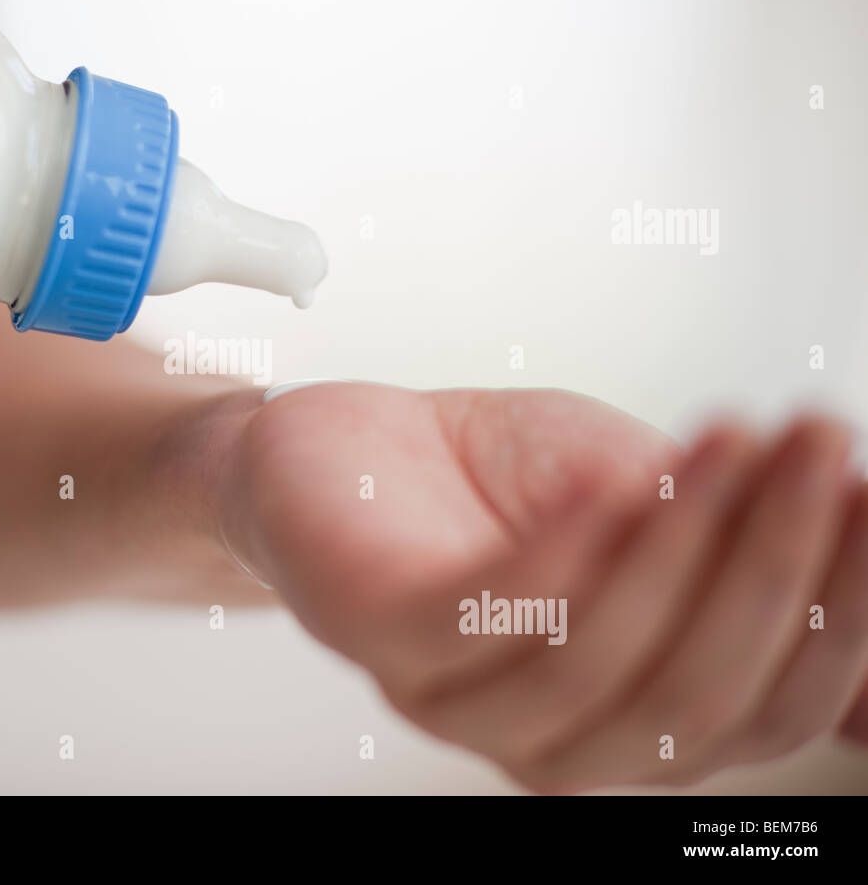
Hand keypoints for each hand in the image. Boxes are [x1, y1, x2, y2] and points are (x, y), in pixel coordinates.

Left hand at [218, 382, 867, 791]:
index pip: (764, 709)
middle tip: (811, 449)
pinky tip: (610, 487)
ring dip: (680, 547)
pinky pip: (482, 616)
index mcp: (629, 719)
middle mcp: (548, 735)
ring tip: (728, 444)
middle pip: (691, 701)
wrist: (355, 440)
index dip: (840, 616)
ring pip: (593, 666)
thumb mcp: (652, 504)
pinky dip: (560, 553)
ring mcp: (454, 697)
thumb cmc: (500, 482)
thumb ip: (743, 551)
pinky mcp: (376, 635)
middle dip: (772, 568)